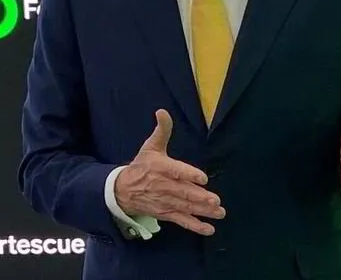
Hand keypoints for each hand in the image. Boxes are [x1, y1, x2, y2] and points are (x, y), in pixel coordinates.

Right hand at [115, 109, 224, 235]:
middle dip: (200, 197)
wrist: (121, 190)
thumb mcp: (150, 146)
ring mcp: (165, 201)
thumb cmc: (141, 166)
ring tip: (218, 212)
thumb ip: (162, 130)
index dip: (189, 174)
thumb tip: (162, 111)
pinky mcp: (166, 213)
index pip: (176, 171)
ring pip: (185, 207)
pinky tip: (209, 229)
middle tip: (215, 200)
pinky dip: (195, 226)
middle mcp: (164, 186)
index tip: (203, 178)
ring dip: (202, 211)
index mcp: (161, 168)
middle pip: (183, 192)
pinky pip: (181, 220)